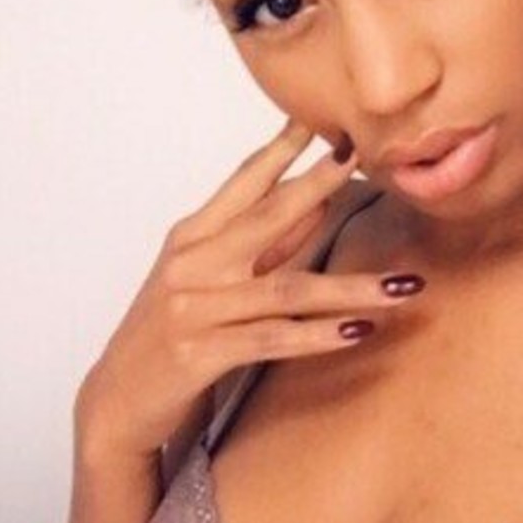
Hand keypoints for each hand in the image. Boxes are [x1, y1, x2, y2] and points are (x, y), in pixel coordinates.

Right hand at [76, 119, 424, 459]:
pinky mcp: (201, 353)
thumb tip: (317, 205)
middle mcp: (191, 264)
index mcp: (191, 238)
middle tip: (367, 160)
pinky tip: (359, 332)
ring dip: (352, 289)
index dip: (284, 148)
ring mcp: (194, 308)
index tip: (326, 120)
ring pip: (288, 290)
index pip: (244, 181)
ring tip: (404, 285)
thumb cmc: (170, 336)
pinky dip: (320, 337)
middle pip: (268, 216)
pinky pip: (273, 340)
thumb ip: (259, 245)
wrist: (118, 401)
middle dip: (321, 185)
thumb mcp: (208, 281)